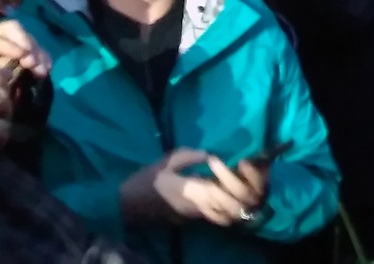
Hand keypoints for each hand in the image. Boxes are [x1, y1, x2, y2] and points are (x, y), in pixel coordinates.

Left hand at [0, 20, 51, 78]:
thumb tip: (11, 78)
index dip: (3, 44)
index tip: (21, 56)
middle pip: (7, 28)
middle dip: (24, 42)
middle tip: (34, 63)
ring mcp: (2, 42)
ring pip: (23, 35)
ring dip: (36, 51)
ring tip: (43, 70)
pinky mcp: (15, 48)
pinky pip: (31, 45)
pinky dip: (40, 55)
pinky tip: (46, 67)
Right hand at [120, 148, 268, 227]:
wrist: (128, 206)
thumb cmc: (146, 181)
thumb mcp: (166, 161)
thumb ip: (189, 156)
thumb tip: (209, 154)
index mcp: (190, 191)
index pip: (222, 189)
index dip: (234, 177)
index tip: (239, 162)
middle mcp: (197, 207)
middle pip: (230, 206)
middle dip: (243, 191)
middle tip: (246, 173)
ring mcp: (196, 215)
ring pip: (227, 214)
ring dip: (237, 200)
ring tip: (240, 181)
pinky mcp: (193, 218)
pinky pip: (218, 215)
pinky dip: (228, 206)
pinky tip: (226, 190)